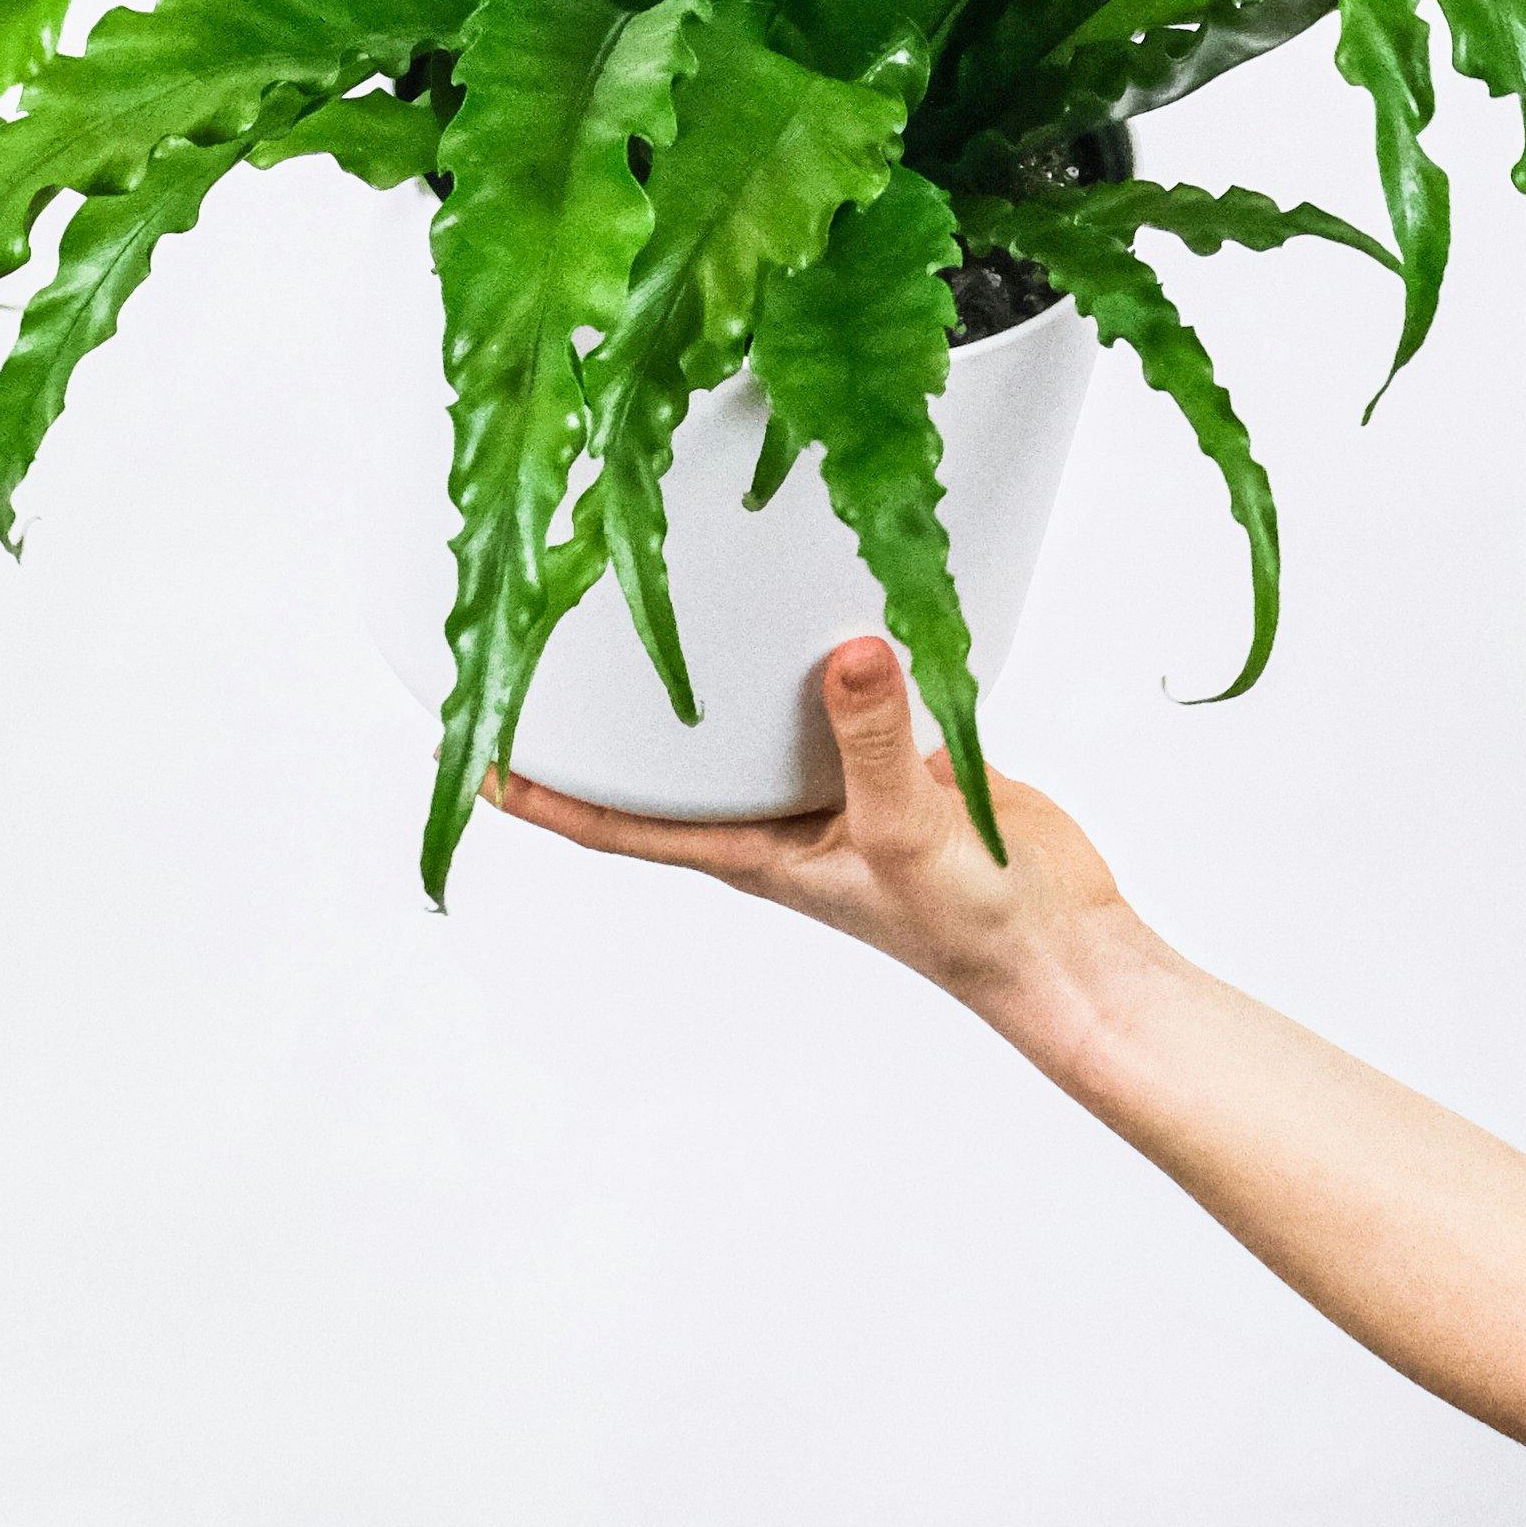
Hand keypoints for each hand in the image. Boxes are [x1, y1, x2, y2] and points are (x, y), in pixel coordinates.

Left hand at [490, 636, 1153, 1046]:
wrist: (1059, 939)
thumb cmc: (968, 924)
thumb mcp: (906, 829)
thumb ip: (873, 739)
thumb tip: (843, 652)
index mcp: (750, 848)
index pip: (617, 821)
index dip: (541, 792)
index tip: (465, 756)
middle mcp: (776, 812)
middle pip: (670, 756)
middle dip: (611, 709)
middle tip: (544, 629)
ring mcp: (833, 778)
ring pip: (751, 713)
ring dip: (715, 664)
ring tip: (658, 587)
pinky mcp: (893, 749)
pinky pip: (837, 689)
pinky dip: (818, 648)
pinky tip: (808, 589)